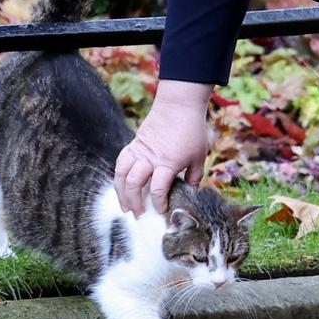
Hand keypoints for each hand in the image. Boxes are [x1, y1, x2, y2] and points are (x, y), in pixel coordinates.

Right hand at [114, 80, 211, 215]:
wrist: (179, 105)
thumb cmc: (192, 130)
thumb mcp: (199, 156)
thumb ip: (194, 177)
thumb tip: (191, 194)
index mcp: (168, 162)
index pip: (157, 189)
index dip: (158, 203)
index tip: (161, 210)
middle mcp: (150, 157)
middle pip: (134, 183)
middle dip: (134, 202)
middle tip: (139, 214)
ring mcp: (139, 149)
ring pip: (122, 173)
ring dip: (121, 191)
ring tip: (125, 205)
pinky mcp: (134, 143)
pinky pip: (121, 160)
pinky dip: (119, 174)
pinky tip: (121, 184)